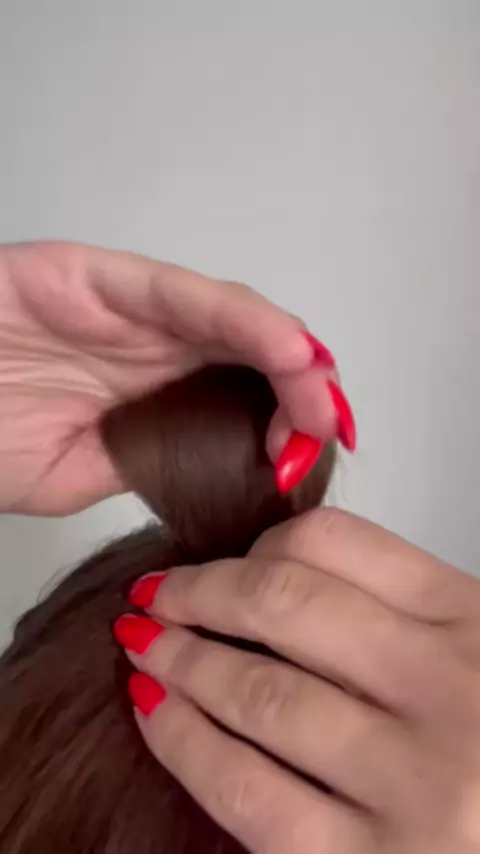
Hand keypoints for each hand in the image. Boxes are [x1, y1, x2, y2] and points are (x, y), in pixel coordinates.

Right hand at [0, 241, 342, 514]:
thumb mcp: (74, 473)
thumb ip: (142, 462)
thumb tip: (214, 471)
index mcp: (149, 391)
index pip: (235, 397)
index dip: (283, 420)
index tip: (310, 457)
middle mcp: (150, 344)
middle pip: (246, 354)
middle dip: (297, 387)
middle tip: (328, 424)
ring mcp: (127, 307)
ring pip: (226, 317)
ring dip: (283, 351)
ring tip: (318, 387)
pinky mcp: (97, 274)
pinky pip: (177, 292)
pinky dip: (236, 317)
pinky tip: (282, 346)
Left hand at [116, 509, 479, 852]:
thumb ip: (404, 618)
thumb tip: (281, 582)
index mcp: (476, 621)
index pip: (337, 542)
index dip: (260, 542)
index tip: (228, 561)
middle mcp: (448, 687)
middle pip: (285, 603)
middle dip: (200, 592)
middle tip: (155, 593)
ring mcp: (416, 780)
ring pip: (260, 692)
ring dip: (182, 660)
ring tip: (143, 645)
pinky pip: (250, 792)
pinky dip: (186, 744)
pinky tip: (154, 714)